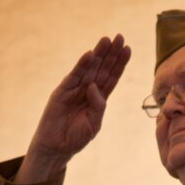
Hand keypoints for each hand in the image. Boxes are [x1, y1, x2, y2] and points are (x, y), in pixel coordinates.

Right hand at [16, 34, 130, 182]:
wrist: (57, 147)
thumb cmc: (76, 138)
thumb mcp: (94, 124)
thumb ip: (98, 107)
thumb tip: (95, 87)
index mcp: (98, 98)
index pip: (111, 77)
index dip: (119, 64)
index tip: (127, 49)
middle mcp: (87, 90)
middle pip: (102, 68)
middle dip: (111, 53)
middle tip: (120, 37)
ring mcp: (74, 89)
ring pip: (89, 69)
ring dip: (98, 54)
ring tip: (107, 39)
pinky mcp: (62, 92)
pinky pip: (74, 76)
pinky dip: (81, 65)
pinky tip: (90, 55)